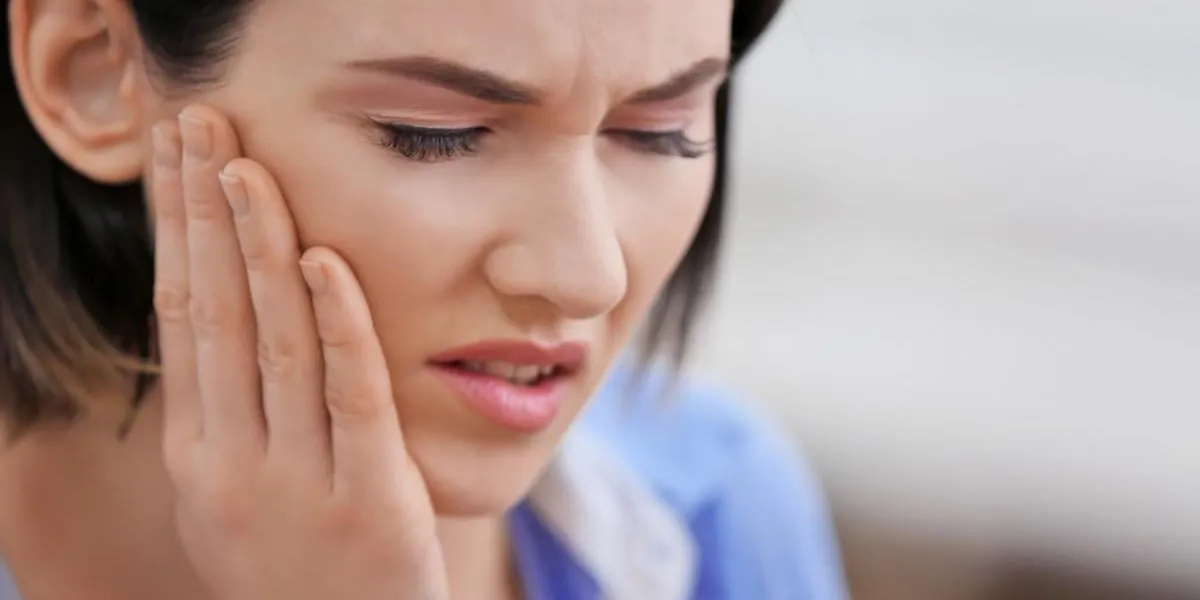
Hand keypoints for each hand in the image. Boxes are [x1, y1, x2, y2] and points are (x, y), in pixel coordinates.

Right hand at [150, 105, 447, 599]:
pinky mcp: (372, 499)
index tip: (172, 157)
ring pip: (274, 342)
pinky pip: (351, 395)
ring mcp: (300, 482)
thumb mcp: (237, 499)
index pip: (179, 318)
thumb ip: (231, 418)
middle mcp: (234, 463)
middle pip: (212, 313)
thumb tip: (224, 318)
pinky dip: (338, 323)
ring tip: (249, 164)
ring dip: (258, 245)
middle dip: (202, 212)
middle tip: (199, 122)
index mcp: (199, 455)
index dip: (174, 232)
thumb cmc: (298, 571)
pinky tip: (323, 258)